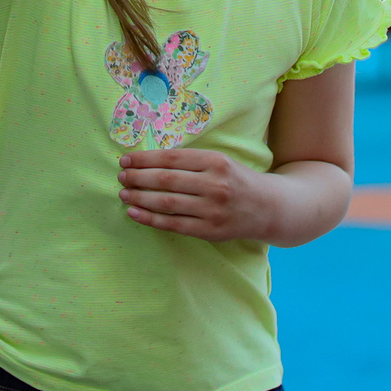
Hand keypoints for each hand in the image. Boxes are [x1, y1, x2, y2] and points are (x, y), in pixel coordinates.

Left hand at [117, 149, 272, 241]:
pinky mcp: (210, 231)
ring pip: (167, 203)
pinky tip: (134, 212)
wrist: (269, 208)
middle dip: (138, 178)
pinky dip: (150, 219)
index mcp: (216, 162)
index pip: (171, 158)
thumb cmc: (237, 180)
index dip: (144, 159)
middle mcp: (215, 185)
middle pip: (166, 180)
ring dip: (140, 198)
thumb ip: (190, 161)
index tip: (125, 159)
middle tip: (121, 177)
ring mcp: (213, 210)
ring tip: (123, 194)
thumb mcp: (220, 161)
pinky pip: (173, 224)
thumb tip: (148, 161)